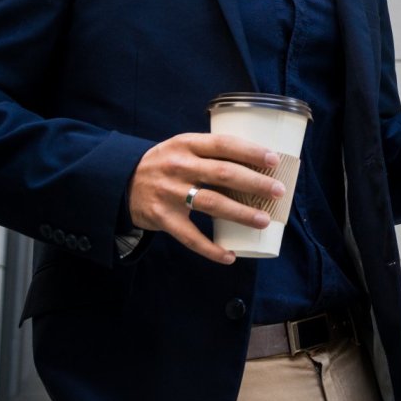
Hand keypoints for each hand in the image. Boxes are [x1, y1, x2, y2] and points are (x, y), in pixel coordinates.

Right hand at [127, 133, 284, 263]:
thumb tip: (255, 164)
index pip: (224, 144)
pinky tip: (230, 256)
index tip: (273, 160)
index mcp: (186, 144)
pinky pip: (191, 237)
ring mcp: (170, 193)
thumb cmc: (164, 163)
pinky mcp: (163, 218)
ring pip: (212, 204)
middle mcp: (179, 166)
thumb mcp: (182, 147)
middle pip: (223, 174)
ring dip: (241, 213)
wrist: (122, 182)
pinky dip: (211, 249)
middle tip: (277, 191)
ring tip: (263, 220)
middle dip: (255, 183)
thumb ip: (210, 152)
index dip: (250, 152)